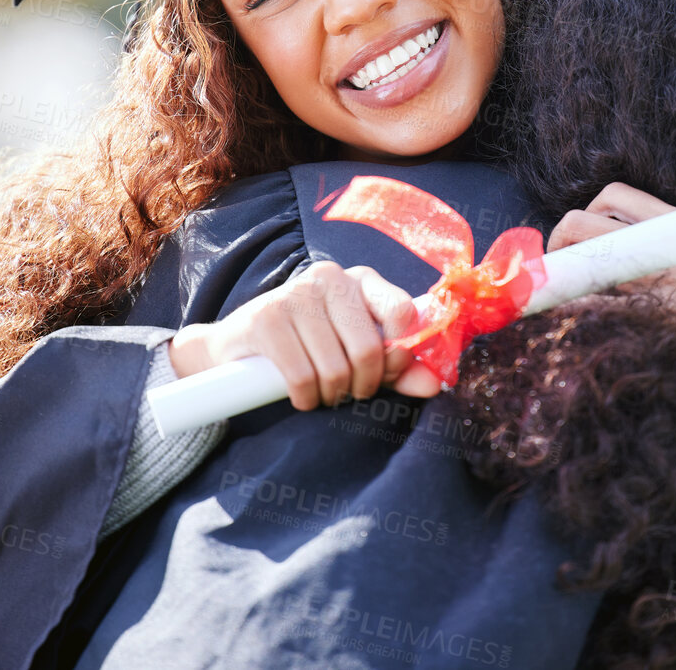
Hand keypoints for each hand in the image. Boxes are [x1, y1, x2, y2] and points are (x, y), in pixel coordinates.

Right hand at [168, 261, 445, 408]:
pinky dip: (306, 398)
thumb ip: (400, 367)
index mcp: (362, 280)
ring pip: (335, 368)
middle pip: (369, 349)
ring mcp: (295, 294)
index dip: (400, 354)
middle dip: (364, 385)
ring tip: (324, 392)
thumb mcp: (360, 353)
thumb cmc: (312, 348)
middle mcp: (330, 278)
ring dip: (332, 395)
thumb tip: (435, 384)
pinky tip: (302, 396)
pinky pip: (302, 377)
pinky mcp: (266, 318)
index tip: (387, 373)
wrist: (241, 347)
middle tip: (351, 392)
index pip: (403, 312)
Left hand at [546, 133, 675, 369]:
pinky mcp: (648, 316)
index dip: (587, 209)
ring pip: (580, 270)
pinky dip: (577, 313)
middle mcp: (651, 247)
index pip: (611, 197)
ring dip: (563, 279)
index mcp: (668, 220)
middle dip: (558, 239)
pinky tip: (568, 317)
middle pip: (580, 228)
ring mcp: (647, 282)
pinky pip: (597, 311)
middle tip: (556, 260)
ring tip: (555, 292)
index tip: (580, 230)